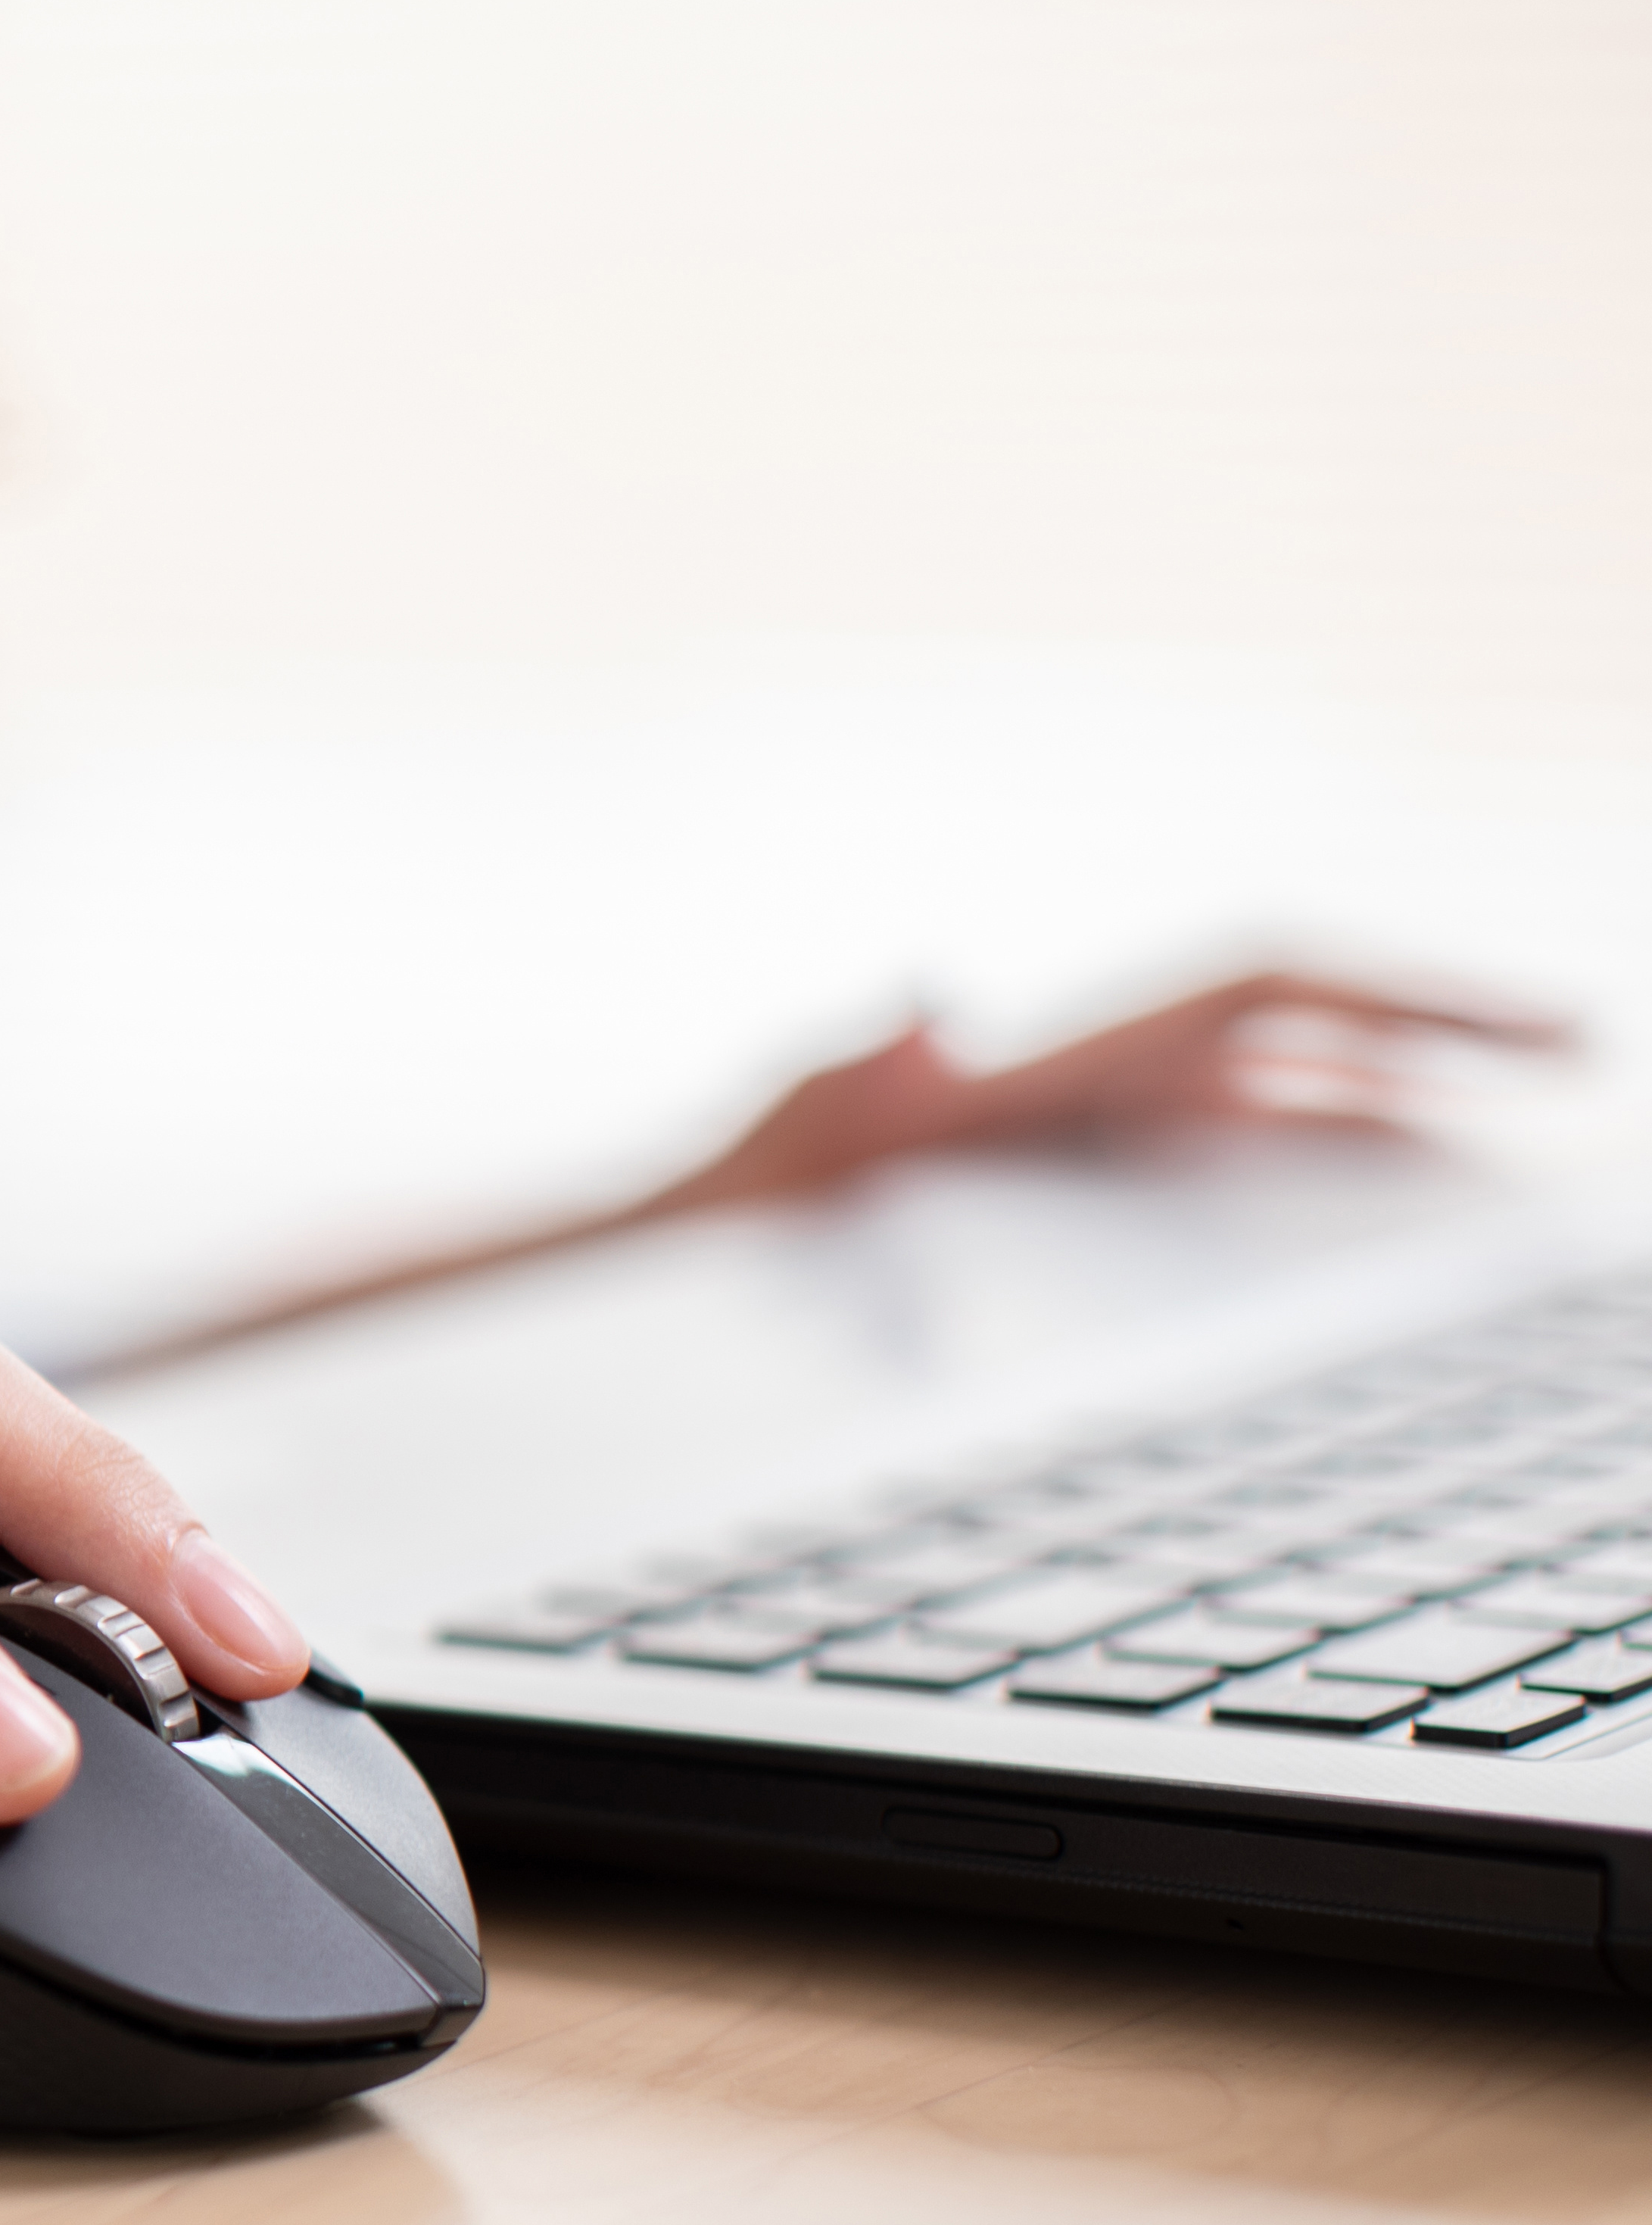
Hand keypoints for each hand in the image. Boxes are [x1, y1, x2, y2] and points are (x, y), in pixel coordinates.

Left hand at [649, 971, 1574, 1217]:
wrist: (664, 1236)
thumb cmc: (729, 1187)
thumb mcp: (792, 1132)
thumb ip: (851, 1074)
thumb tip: (920, 1002)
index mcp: (1061, 1053)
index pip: (1267, 989)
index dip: (1398, 995)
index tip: (1521, 1031)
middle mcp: (1087, 1069)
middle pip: (1303, 1027)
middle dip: (1440, 1032)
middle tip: (1580, 1060)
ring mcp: (1083, 1121)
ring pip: (1280, 1089)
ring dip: (1397, 1093)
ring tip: (1528, 1125)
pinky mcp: (1065, 1174)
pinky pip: (1220, 1150)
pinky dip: (1313, 1146)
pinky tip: (1388, 1184)